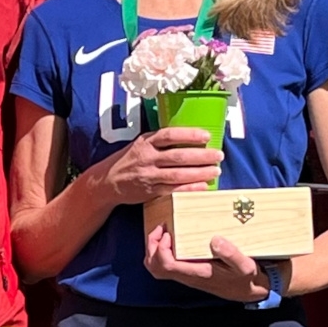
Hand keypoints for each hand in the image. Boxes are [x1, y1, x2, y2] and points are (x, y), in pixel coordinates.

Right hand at [99, 129, 222, 204]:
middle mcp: (147, 158)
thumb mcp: (141, 144)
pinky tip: (203, 186)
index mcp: (145, 142)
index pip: (169, 135)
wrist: (108, 181)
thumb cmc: (130, 160)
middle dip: (202, 156)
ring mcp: (149, 175)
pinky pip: (173, 190)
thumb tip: (191, 137)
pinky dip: (189, 188)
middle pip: (178, 156)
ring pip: (178, 174)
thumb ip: (160, 141)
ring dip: (200, 173)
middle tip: (219, 155)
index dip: (189, 135)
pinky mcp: (151, 191)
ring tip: (216, 171)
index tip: (206, 136)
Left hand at [143, 227, 271, 302]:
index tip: (169, 233)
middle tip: (161, 229)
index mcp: (197, 273)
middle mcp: (187, 276)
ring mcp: (186, 275)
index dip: (161, 249)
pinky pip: (165, 264)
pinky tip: (172, 238)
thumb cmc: (245, 278)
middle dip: (151, 247)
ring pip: (157, 268)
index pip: (166, 265)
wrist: (248, 291)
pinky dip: (161, 250)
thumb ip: (231, 253)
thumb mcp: (245, 266)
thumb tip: (215, 240)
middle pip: (155, 268)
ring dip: (154, 249)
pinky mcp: (188, 271)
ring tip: (164, 232)